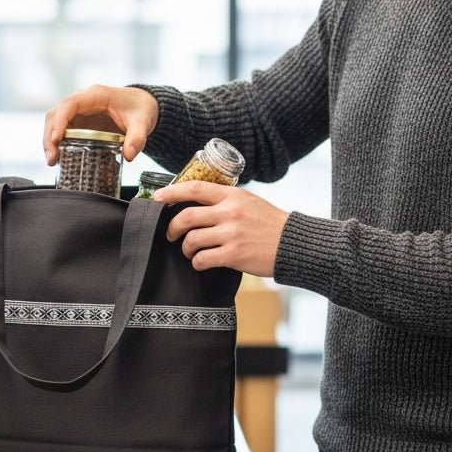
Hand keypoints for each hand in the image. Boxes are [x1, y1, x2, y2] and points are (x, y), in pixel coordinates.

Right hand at [43, 84, 158, 163]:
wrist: (143, 105)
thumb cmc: (141, 107)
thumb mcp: (143, 121)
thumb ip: (138, 137)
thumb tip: (129, 155)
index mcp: (95, 95)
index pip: (70, 104)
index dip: (60, 121)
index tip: (56, 139)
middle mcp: (82, 101)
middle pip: (56, 114)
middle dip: (50, 135)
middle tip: (52, 157)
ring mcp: (79, 112)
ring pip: (54, 122)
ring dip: (50, 140)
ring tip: (52, 161)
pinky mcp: (79, 122)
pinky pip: (62, 130)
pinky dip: (57, 143)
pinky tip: (58, 158)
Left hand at [154, 180, 288, 276]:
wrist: (293, 244)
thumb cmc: (270, 223)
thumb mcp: (249, 202)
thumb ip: (225, 202)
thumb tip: (195, 205)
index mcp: (232, 196)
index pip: (194, 189)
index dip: (171, 192)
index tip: (158, 198)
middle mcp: (230, 213)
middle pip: (186, 217)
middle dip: (172, 227)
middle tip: (170, 234)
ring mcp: (232, 234)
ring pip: (192, 240)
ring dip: (186, 248)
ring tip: (190, 251)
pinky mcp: (234, 255)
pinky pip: (202, 259)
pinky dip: (197, 262)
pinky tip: (201, 262)